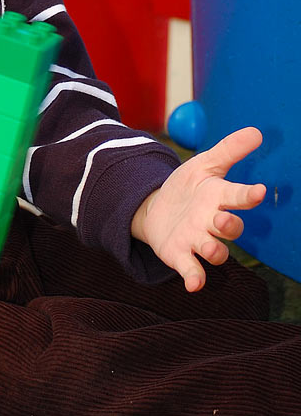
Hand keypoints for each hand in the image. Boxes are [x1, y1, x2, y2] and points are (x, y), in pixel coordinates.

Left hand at [131, 127, 265, 291]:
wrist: (157, 209)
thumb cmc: (187, 188)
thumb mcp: (203, 166)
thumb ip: (228, 151)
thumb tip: (256, 131)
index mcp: (219, 198)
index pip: (238, 197)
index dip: (248, 195)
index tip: (259, 191)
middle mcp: (213, 222)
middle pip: (230, 228)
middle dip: (229, 225)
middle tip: (222, 218)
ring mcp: (198, 240)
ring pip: (215, 252)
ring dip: (214, 251)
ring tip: (208, 246)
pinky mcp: (180, 255)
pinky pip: (192, 270)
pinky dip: (194, 278)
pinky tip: (193, 285)